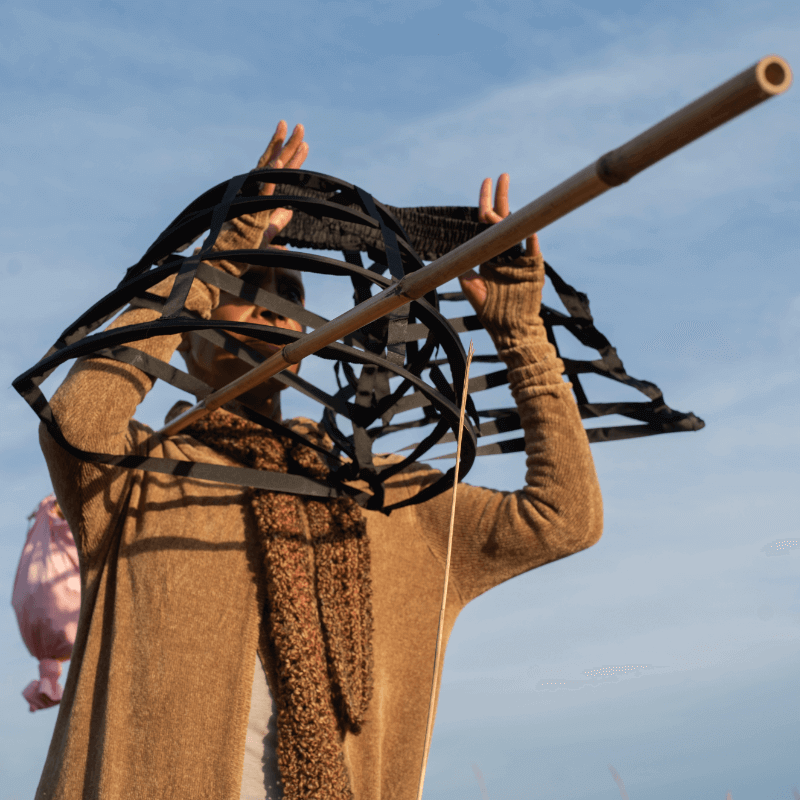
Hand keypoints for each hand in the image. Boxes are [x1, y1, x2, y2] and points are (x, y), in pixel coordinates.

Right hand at [255, 121, 308, 247]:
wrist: (226, 259)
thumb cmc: (244, 248)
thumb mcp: (267, 233)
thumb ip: (278, 220)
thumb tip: (288, 212)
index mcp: (260, 194)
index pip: (277, 172)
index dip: (291, 157)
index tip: (304, 143)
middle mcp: (255, 190)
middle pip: (275, 163)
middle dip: (288, 144)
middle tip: (300, 126)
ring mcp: (253, 198)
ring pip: (270, 170)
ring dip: (283, 151)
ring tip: (294, 134)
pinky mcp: (251, 210)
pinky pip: (262, 190)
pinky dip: (270, 176)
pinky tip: (279, 162)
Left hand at [458, 173, 539, 314]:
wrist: (510, 328)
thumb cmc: (491, 311)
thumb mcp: (471, 287)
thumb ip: (463, 269)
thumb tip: (454, 254)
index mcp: (490, 253)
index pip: (486, 223)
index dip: (485, 203)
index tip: (485, 182)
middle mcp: (505, 251)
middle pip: (503, 218)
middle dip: (501, 196)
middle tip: (502, 176)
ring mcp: (520, 257)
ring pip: (516, 229)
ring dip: (510, 214)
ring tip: (505, 200)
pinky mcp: (533, 267)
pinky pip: (532, 248)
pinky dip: (529, 236)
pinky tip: (527, 224)